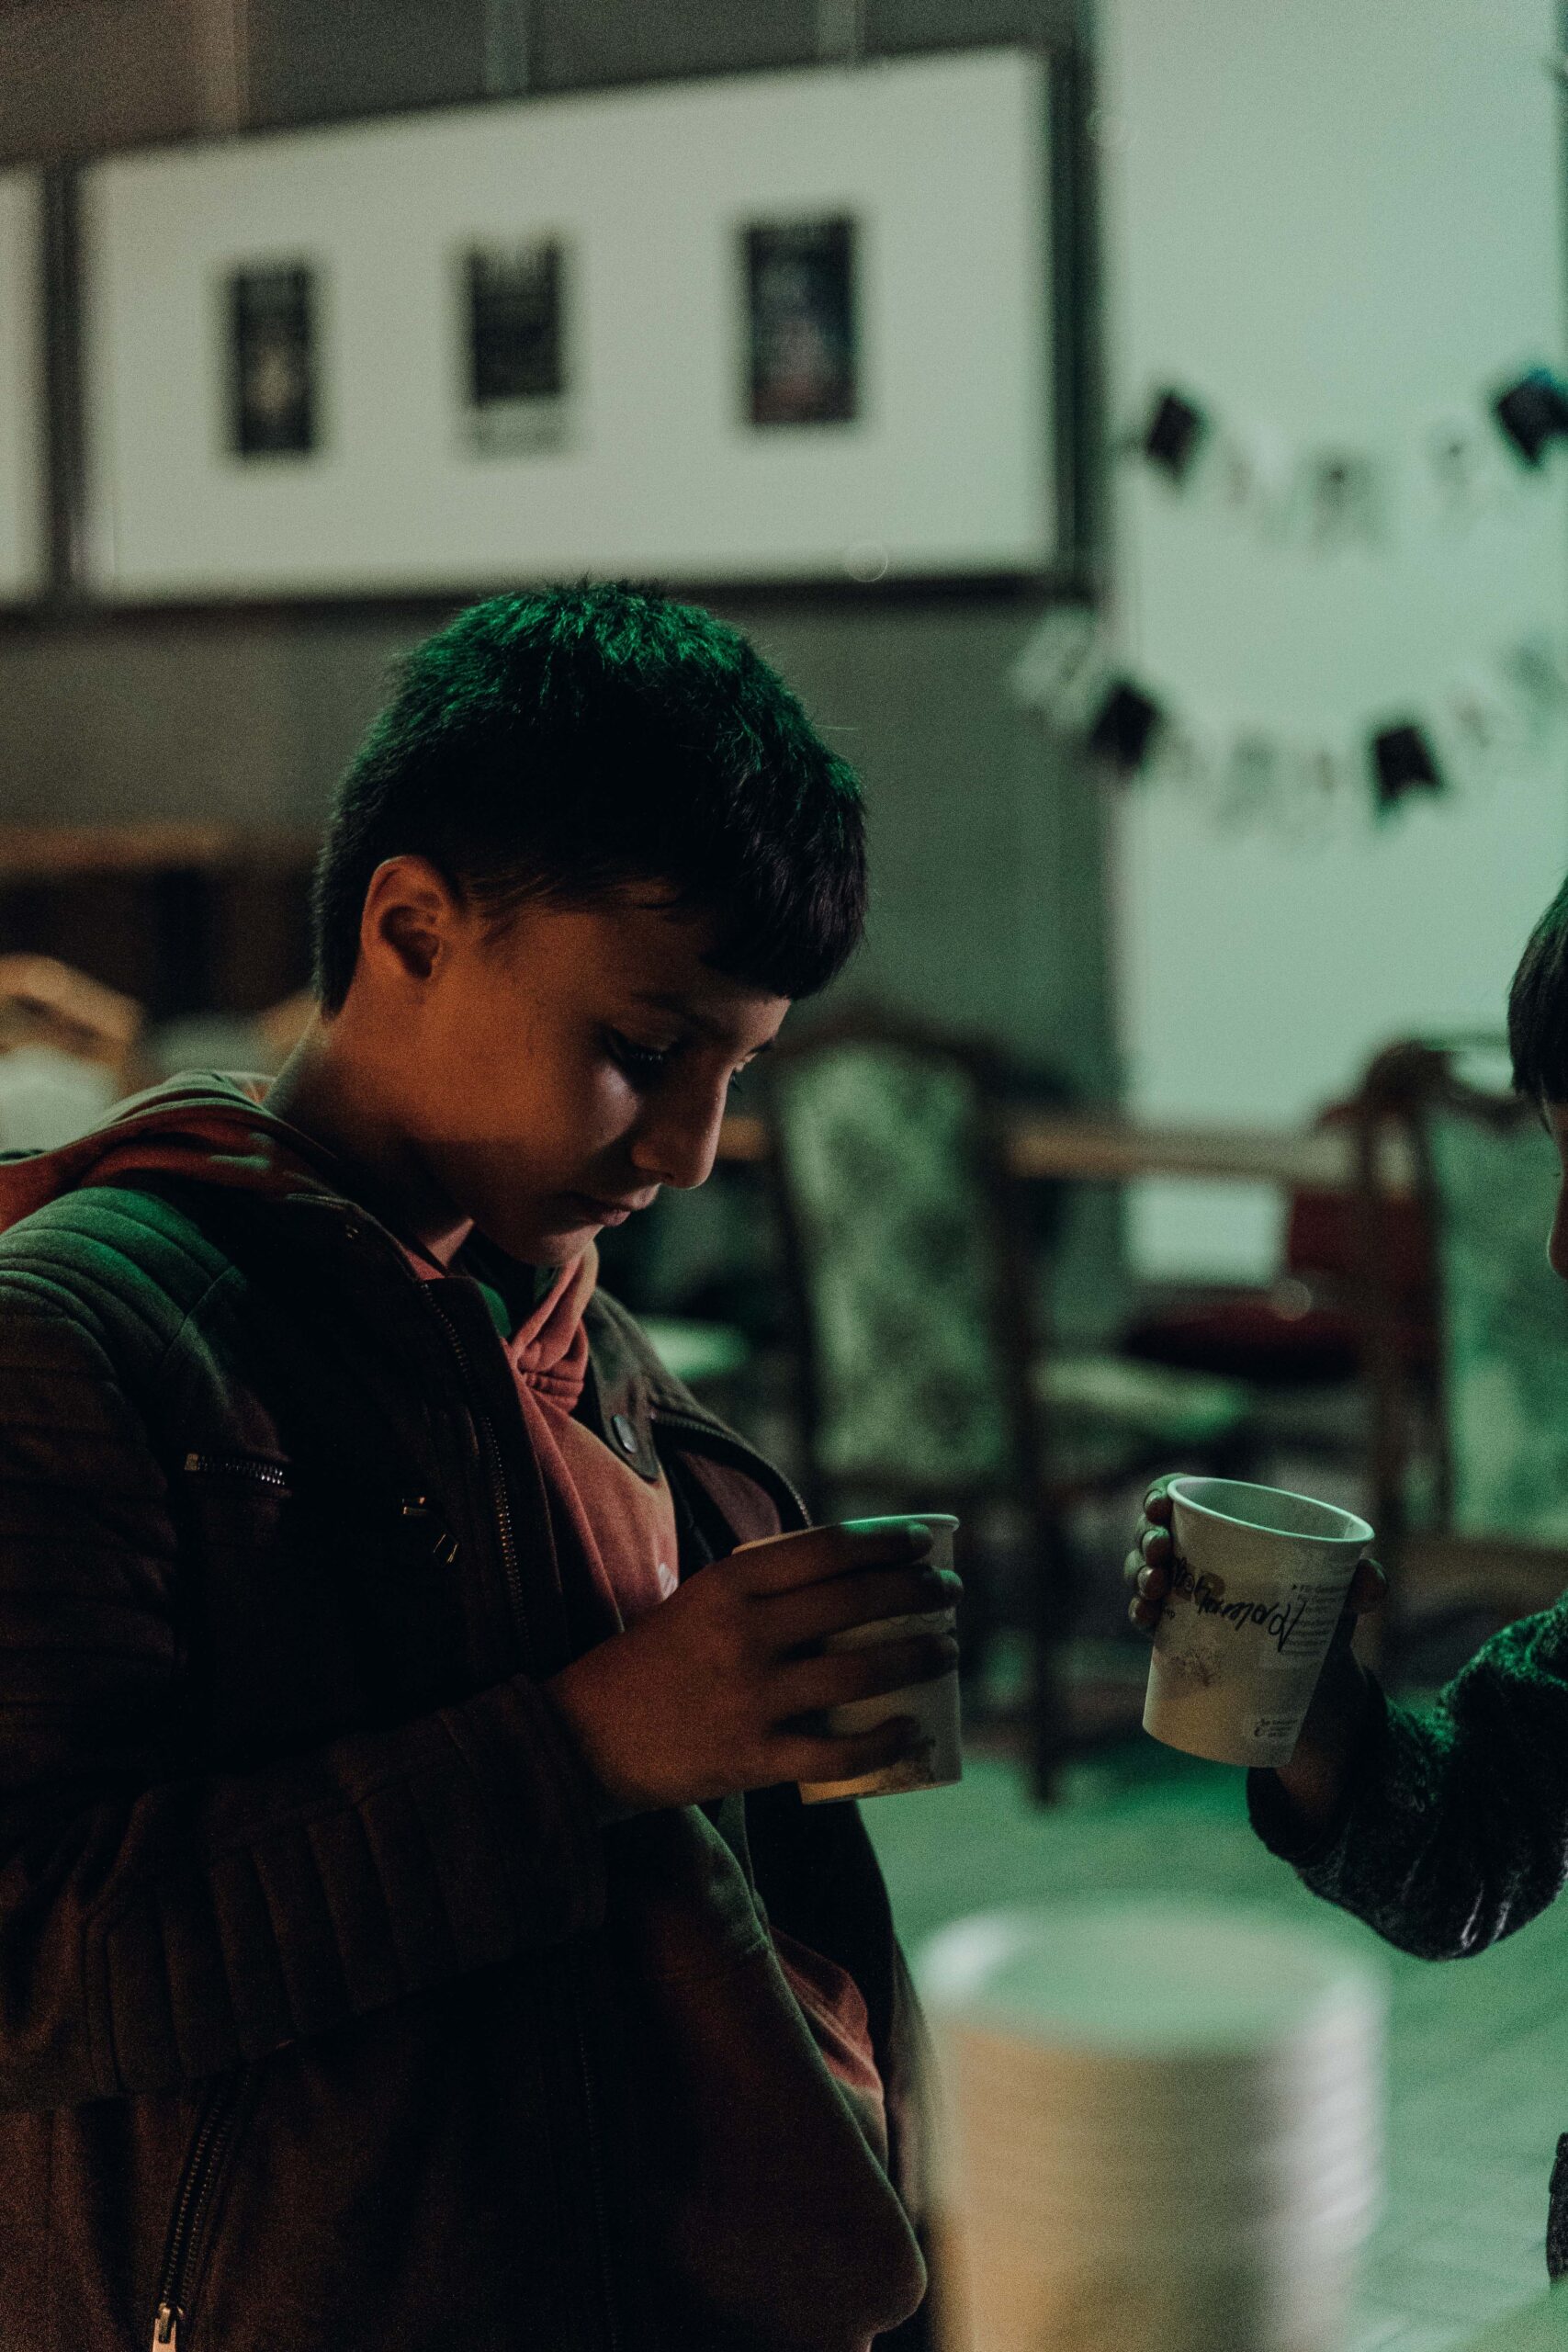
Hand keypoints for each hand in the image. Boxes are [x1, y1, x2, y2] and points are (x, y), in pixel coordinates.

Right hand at [542, 1521, 963, 1817]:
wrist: (584, 1738)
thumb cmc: (652, 1662)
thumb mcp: (698, 1602)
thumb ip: (762, 1587)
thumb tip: (851, 1576)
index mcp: (727, 1586)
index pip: (826, 1549)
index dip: (886, 1544)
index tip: (926, 1542)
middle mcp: (742, 1633)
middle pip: (854, 1602)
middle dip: (917, 1594)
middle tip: (951, 1593)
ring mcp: (749, 1697)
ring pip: (859, 1671)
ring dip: (918, 1658)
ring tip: (948, 1650)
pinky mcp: (752, 1757)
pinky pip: (838, 1751)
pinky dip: (885, 1741)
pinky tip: (914, 1729)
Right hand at [1126, 1474, 1386, 1831]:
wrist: (1313, 1681)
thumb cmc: (1323, 1618)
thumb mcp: (1343, 1597)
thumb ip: (1361, 1584)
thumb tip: (1369, 1582)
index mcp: (1229, 1527)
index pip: (1181, 1496)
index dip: (1160, 1494)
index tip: (1160, 1506)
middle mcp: (1196, 1554)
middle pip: (1152, 1531)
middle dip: (1146, 1537)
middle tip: (1160, 1553)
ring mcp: (1182, 1593)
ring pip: (1141, 1571)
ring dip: (1137, 1574)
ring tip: (1154, 1589)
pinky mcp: (1177, 1632)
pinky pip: (1145, 1616)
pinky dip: (1139, 1613)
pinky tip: (1145, 1618)